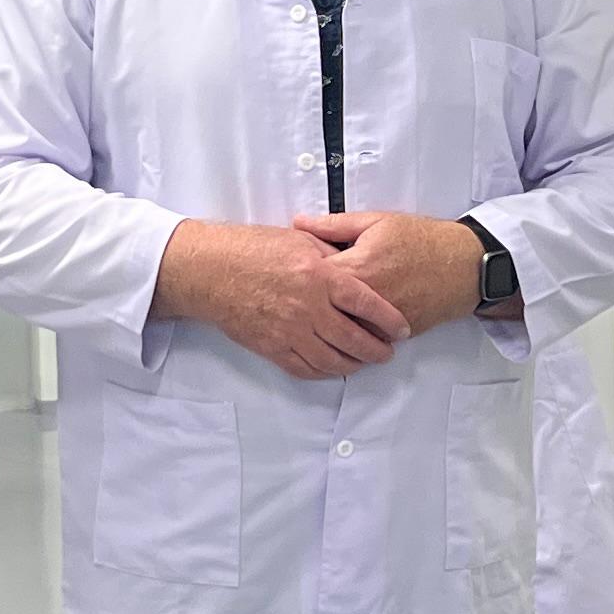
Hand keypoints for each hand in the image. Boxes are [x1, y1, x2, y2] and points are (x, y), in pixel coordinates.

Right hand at [158, 220, 406, 380]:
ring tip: (364, 362)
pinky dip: (324, 372)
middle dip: (377, 349)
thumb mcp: (299, 240)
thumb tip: (354, 266)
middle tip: (388, 352)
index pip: (366, 304)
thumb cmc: (252, 249)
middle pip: (354, 339)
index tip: (402, 329)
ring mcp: (290, 331)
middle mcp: (308, 308)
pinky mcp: (272, 347)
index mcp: (319, 277)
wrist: (211, 271)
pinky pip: (305, 368)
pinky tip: (333, 368)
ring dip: (354, 365)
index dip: (389, 320)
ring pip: (332, 360)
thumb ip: (331, 255)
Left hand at [295, 210, 484, 341]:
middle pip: (322, 310)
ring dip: (330, 324)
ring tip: (316, 316)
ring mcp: (382, 321)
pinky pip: (366, 339)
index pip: (312, 279)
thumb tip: (299, 223)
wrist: (464, 264)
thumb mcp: (376, 221)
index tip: (292, 273)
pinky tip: (346, 326)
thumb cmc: (422, 239)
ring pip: (343, 330)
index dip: (299, 276)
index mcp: (357, 267)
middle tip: (296, 300)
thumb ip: (333, 225)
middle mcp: (366, 299)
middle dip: (309, 305)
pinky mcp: (396, 334)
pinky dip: (355, 334)